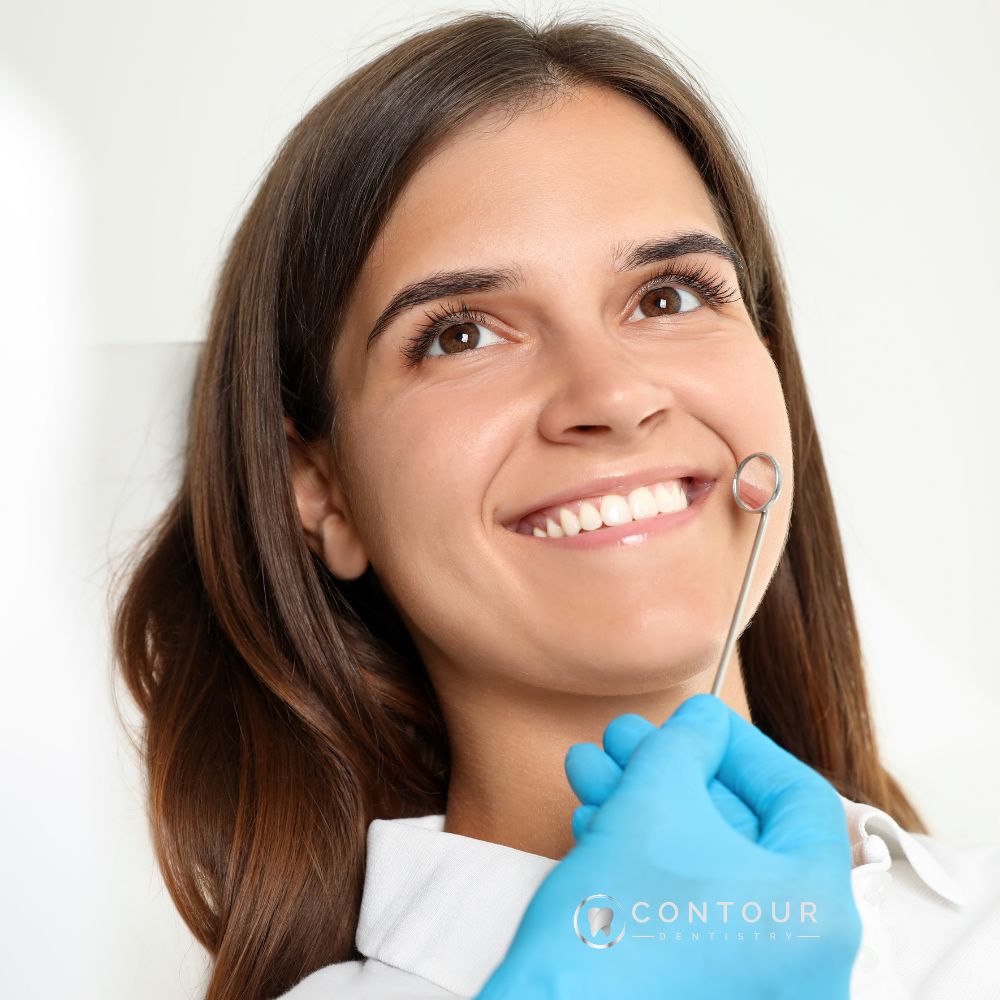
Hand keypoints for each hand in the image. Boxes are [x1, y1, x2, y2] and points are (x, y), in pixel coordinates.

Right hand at [475, 694, 861, 999]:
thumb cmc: (612, 924)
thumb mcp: (653, 801)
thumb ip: (687, 744)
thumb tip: (702, 722)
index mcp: (818, 913)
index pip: (796, 796)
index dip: (738, 744)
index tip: (692, 721)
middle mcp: (804, 960)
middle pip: (740, 830)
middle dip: (671, 771)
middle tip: (623, 740)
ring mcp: (756, 985)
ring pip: (704, 866)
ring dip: (646, 806)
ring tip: (590, 770)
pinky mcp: (705, 994)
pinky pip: (689, 909)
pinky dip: (648, 860)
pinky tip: (593, 823)